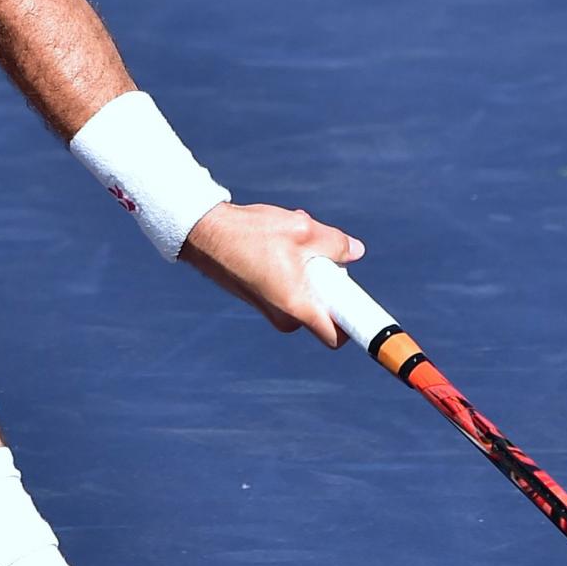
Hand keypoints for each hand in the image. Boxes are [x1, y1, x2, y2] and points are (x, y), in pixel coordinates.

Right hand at [178, 203, 365, 346]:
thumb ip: (336, 243)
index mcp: (298, 306)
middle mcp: (283, 316)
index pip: (337, 336)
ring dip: (307, 270)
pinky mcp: (259, 300)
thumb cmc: (251, 233)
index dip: (354, 326)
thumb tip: (354, 251)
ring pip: (305, 295)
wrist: (202, 233)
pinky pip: (288, 290)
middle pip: (324, 308)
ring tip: (288, 241)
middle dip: (328, 281)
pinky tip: (274, 245)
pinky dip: (290, 270)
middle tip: (316, 253)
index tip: (364, 312)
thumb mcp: (303, 229)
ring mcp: (269, 310)